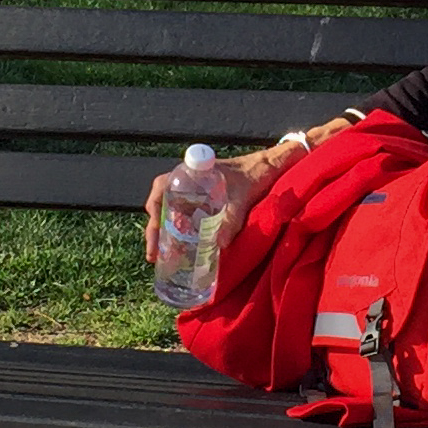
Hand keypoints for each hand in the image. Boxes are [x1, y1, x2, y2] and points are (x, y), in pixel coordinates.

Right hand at [140, 115, 362, 261]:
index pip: (163, 184)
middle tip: (153, 253)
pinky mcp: (206, 207)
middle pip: (161, 203)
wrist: (273, 168)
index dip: (154, 203)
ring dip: (164, 235)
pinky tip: (180, 255)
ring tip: (159, 259)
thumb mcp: (244, 195)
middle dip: (155, 228)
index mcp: (195, 172)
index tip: (154, 223)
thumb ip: (233, 218)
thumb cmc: (257, 174)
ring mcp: (196, 196)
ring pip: (170, 214)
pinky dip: (180, 236)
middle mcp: (190, 183)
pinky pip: (186, 221)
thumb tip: (220, 247)